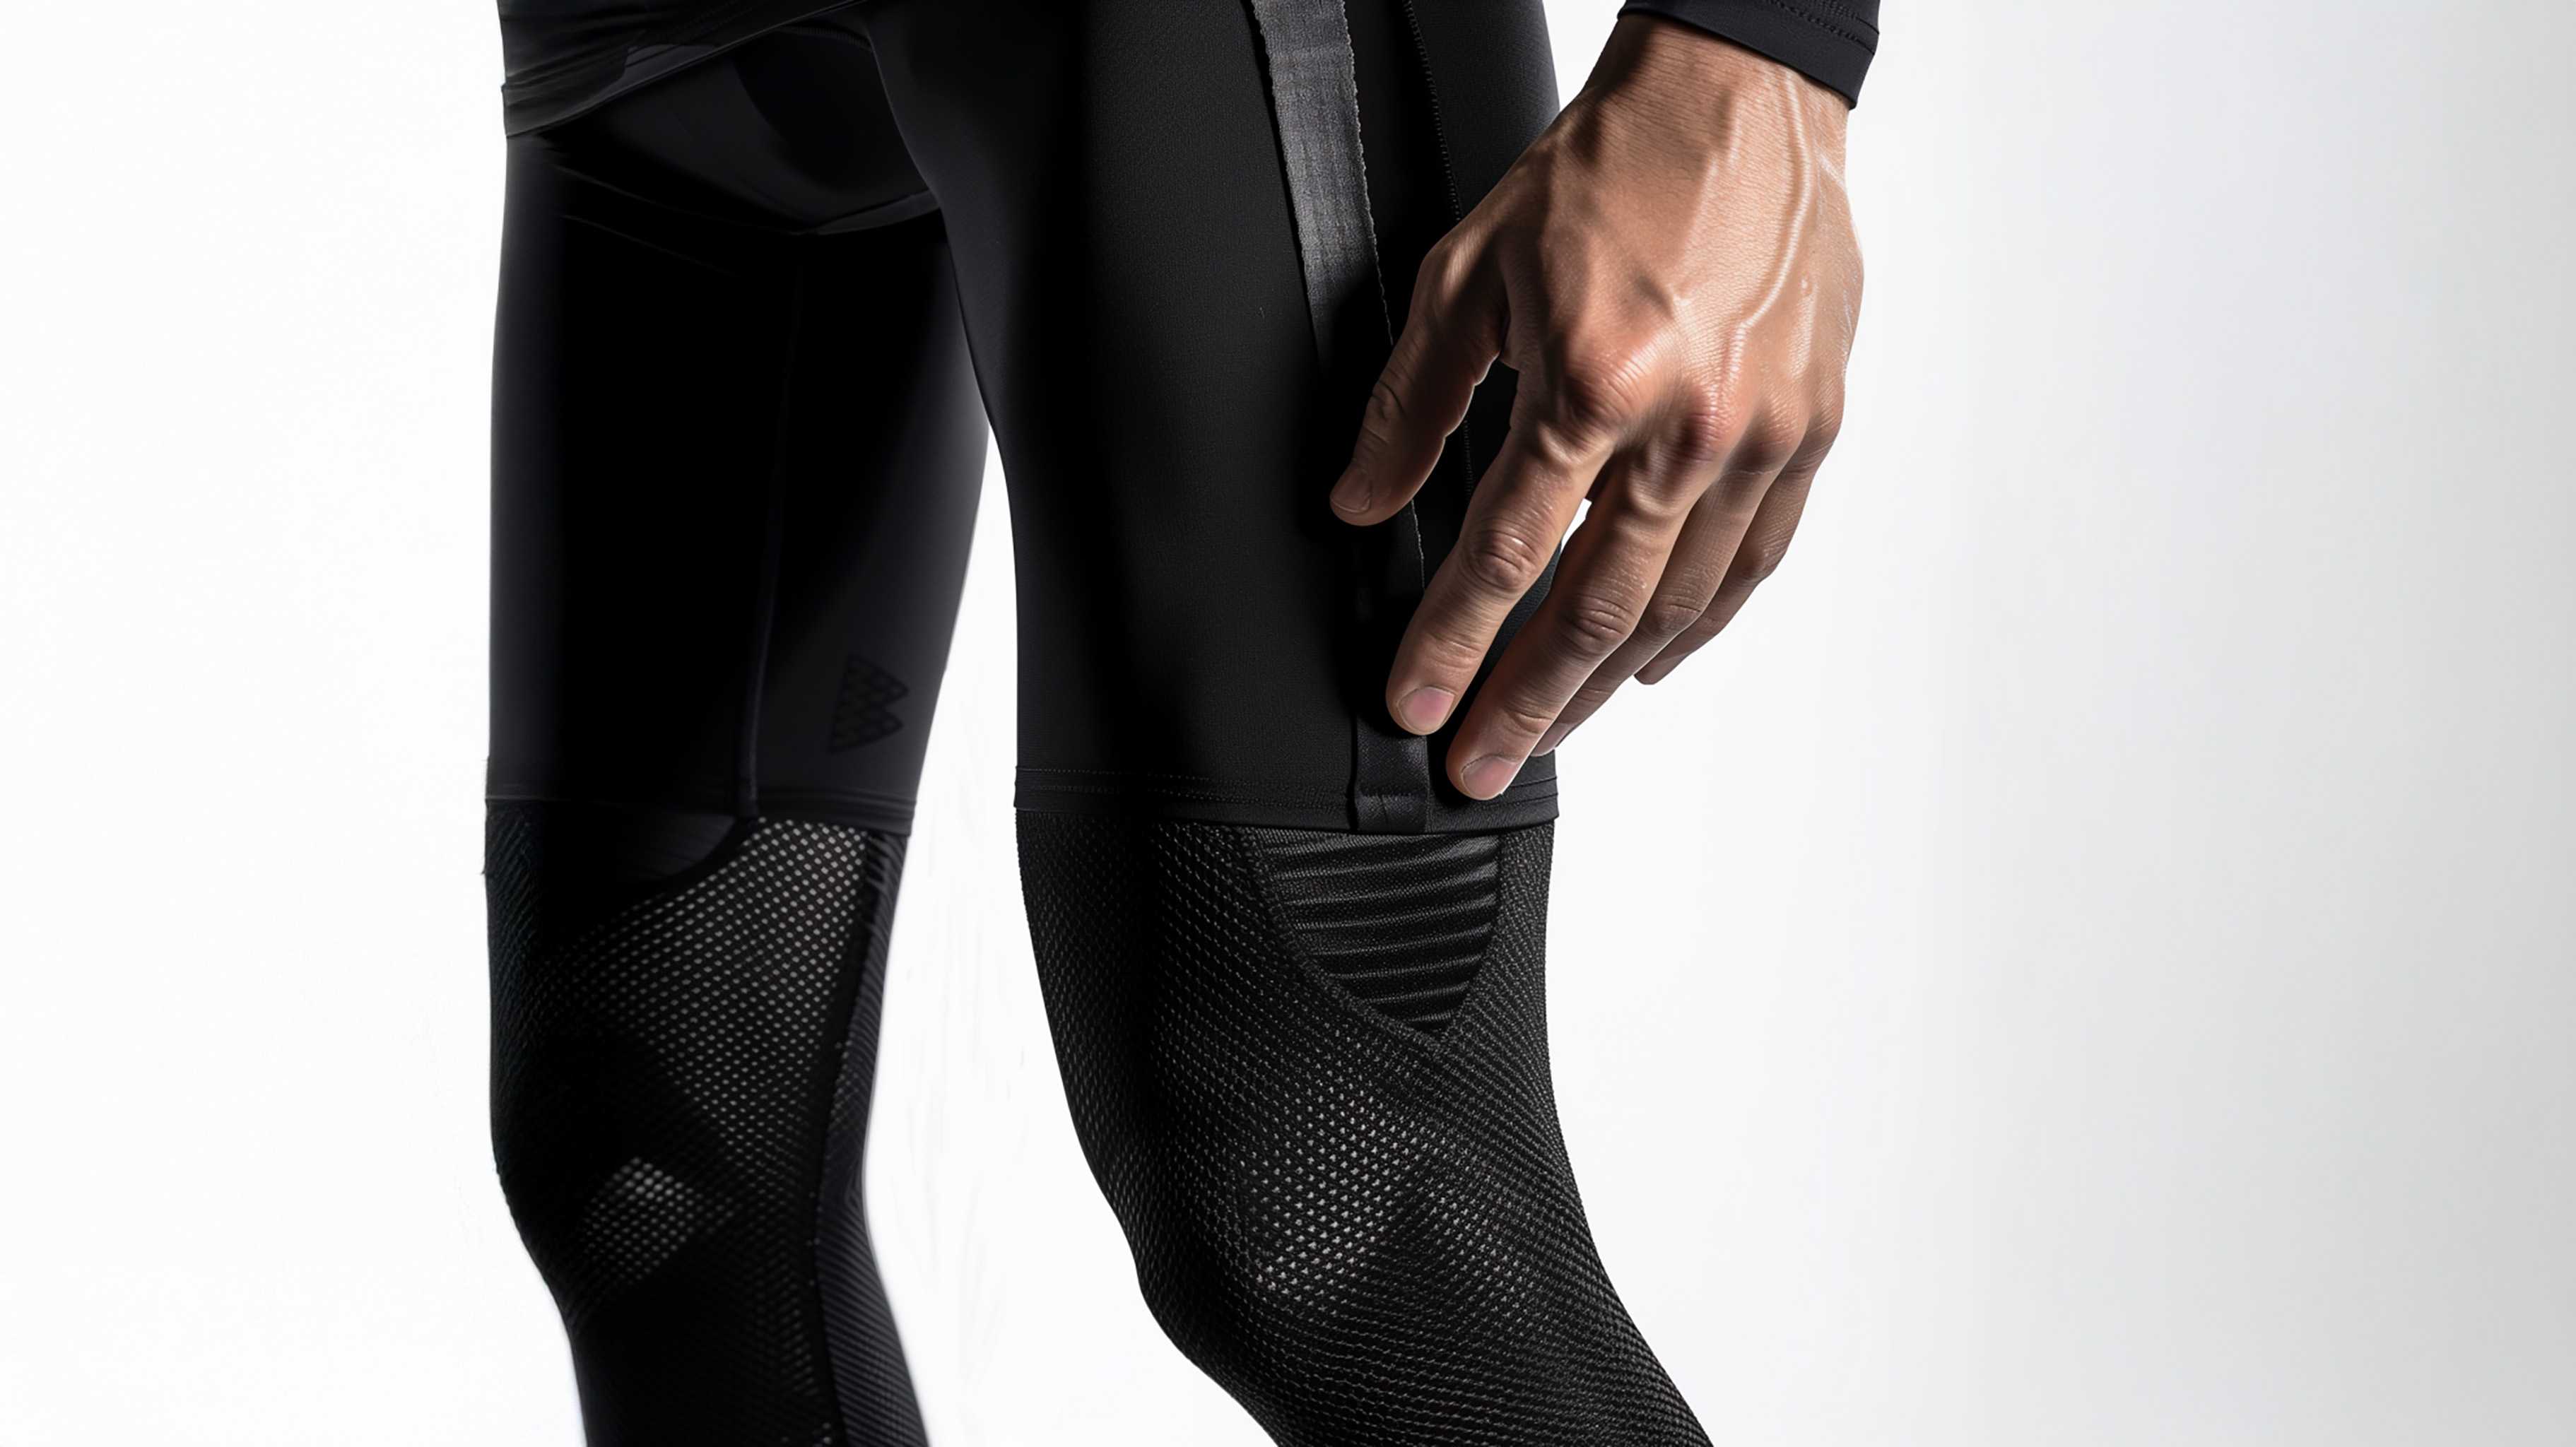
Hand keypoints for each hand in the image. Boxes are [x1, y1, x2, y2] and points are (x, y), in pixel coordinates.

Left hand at [1330, 16, 1861, 798]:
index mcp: (1596, 382)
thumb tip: (1362, 503)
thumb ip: (1412, 403)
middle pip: (1594, 608)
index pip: (1504, 555)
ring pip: (1679, 603)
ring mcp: (1763, 437)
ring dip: (1605, 683)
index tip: (1415, 705)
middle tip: (1479, 766)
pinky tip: (1650, 664)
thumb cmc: (1610, 173)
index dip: (1451, 646)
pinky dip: (1697, 626)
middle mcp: (1689, 425)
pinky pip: (1753, 563)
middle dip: (1527, 702)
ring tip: (1551, 730)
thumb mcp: (1469, 272)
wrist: (1738, 103)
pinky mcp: (1813, 431)